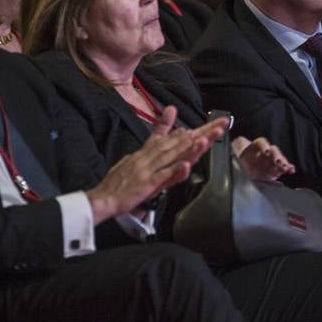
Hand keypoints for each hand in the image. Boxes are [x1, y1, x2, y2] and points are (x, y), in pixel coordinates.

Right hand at [86, 111, 225, 223]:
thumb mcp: (134, 158)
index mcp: (148, 152)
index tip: (210, 123)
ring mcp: (149, 169)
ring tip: (206, 138)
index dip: (193, 129)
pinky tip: (186, 165)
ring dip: (190, 147)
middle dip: (201, 133)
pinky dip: (175, 171)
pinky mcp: (146, 184)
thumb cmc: (119, 181)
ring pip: (173, 156)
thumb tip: (162, 135)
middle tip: (219, 125)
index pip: (172, 137)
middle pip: (179, 143)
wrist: (102, 198)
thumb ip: (149, 146)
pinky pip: (163, 177)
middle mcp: (150, 157)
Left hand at [232, 136, 294, 182]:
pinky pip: (282, 167)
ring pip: (278, 157)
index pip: (259, 143)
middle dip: (276, 154)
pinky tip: (290, 170)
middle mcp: (260, 153)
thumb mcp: (229, 157)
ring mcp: (268, 162)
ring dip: (282, 161)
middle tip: (277, 160)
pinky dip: (288, 168)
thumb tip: (233, 145)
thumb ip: (232, 152)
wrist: (233, 181)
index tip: (266, 151)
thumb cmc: (231, 165)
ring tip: (284, 166)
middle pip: (271, 150)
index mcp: (250, 148)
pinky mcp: (273, 171)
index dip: (264, 146)